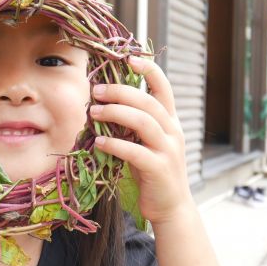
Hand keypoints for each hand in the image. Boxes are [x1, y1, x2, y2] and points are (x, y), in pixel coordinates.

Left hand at [91, 56, 191, 224]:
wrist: (170, 207)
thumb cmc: (152, 172)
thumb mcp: (145, 143)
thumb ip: (132, 125)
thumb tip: (102, 104)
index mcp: (170, 121)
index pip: (164, 88)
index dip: (149, 70)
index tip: (129, 58)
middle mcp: (173, 131)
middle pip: (148, 102)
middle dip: (120, 92)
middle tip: (95, 91)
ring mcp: (168, 150)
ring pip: (143, 122)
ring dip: (115, 113)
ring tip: (93, 112)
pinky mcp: (159, 169)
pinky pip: (135, 152)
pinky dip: (115, 144)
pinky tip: (99, 142)